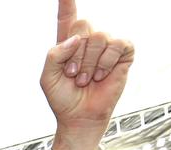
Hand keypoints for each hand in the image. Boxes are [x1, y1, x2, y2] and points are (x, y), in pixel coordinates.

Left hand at [41, 0, 133, 143]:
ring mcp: (107, 46)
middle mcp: (88, 41)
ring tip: (85, 79)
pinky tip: (101, 75)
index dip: (67, 3)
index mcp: (67, 43)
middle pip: (84, 25)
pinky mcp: (123, 54)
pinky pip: (118, 44)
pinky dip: (107, 61)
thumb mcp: (48, 77)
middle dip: (76, 53)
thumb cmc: (63, 98)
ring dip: (90, 63)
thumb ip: (54, 54)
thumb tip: (77, 38)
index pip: (67, 17)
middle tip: (73, 74)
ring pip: (100, 37)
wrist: (79, 117)